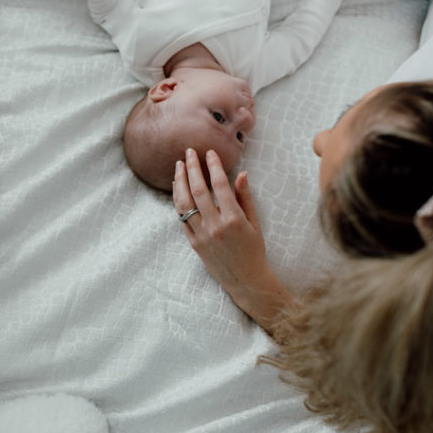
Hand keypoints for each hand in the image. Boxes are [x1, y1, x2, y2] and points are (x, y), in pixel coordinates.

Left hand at [173, 148, 292, 333]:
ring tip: (179, 166)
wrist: (245, 280)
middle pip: (198, 189)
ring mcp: (202, 235)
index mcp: (233, 219)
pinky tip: (178, 187)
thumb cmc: (254, 250)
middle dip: (192, 167)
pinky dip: (178, 200)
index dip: (214, 166)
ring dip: (180, 181)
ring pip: (185, 202)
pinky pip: (182, 217)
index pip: (220, 185)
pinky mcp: (194, 243)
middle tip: (189, 152)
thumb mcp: (255, 223)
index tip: (210, 152)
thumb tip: (241, 173)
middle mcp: (215, 226)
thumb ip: (245, 197)